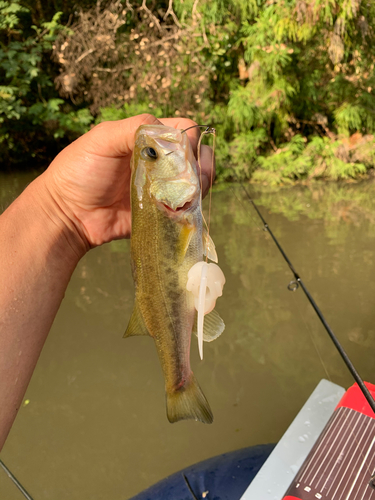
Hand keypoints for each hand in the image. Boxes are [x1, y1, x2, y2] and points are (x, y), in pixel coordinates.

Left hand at [40, 114, 214, 248]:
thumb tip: (167, 131)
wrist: (68, 214)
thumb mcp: (101, 140)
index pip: (181, 130)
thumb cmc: (79, 172)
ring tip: (191, 193)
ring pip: (194, 182)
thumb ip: (133, 129)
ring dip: (199, 185)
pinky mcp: (160, 213)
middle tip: (195, 176)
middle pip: (194, 156)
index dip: (189, 137)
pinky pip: (184, 209)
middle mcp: (157, 162)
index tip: (184, 150)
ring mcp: (160, 188)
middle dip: (201, 163)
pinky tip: (183, 208)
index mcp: (146, 139)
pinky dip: (190, 207)